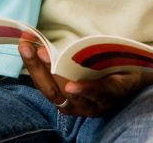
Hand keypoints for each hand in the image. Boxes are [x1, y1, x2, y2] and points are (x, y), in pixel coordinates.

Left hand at [19, 41, 143, 116]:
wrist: (122, 84)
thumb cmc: (123, 69)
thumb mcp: (125, 65)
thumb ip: (114, 60)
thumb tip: (94, 47)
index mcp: (109, 95)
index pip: (99, 93)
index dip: (86, 90)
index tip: (73, 86)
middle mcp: (88, 106)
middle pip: (65, 93)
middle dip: (49, 71)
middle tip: (40, 51)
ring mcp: (72, 105)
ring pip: (50, 90)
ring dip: (36, 67)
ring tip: (26, 46)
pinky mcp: (61, 99)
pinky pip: (44, 85)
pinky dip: (34, 66)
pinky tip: (26, 47)